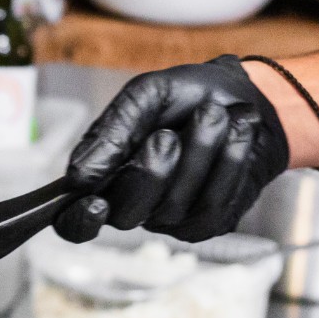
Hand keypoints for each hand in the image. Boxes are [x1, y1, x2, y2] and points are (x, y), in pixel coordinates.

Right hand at [55, 55, 289, 242]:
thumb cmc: (188, 95)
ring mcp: (170, 218)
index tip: (94, 203)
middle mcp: (131, 203)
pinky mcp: (208, 222)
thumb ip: (111, 132)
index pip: (73, 220)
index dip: (78, 220)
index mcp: (102, 173)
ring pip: (174, 207)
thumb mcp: (144, 96)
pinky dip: (228, 164)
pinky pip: (212, 208)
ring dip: (200, 153)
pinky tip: (236, 134)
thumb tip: (77, 177)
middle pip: (125, 215)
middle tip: (168, 135)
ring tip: (215, 114)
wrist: (246, 95)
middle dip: (150, 172)